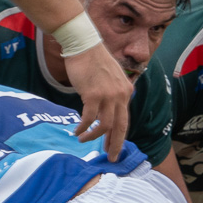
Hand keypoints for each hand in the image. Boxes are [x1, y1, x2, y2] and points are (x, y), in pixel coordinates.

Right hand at [62, 42, 132, 159]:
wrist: (84, 45)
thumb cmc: (93, 60)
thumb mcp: (111, 77)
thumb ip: (112, 93)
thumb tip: (108, 108)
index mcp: (126, 92)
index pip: (124, 119)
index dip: (119, 136)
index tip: (113, 147)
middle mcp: (121, 95)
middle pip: (121, 127)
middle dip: (116, 145)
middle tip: (111, 158)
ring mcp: (108, 96)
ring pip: (105, 125)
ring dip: (94, 137)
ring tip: (83, 140)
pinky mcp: (93, 95)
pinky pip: (89, 119)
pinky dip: (83, 128)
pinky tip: (76, 131)